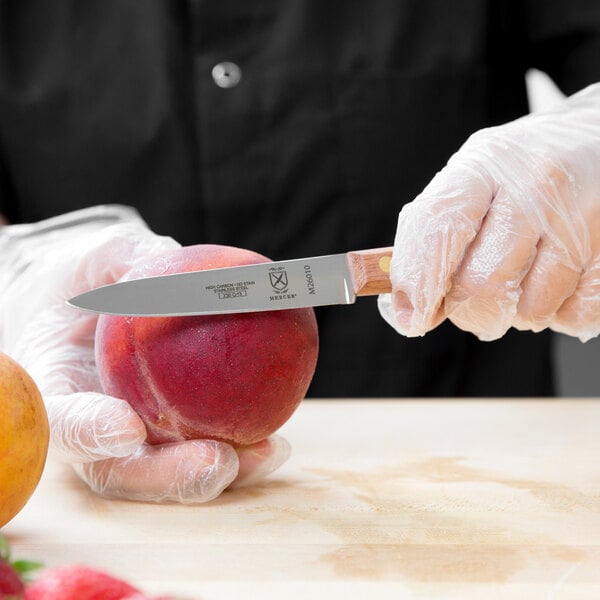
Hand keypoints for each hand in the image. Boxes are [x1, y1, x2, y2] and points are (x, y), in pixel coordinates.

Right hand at [0, 206, 289, 502]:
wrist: (96, 306)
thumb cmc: (90, 281)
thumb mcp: (100, 258)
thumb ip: (126, 259)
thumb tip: (170, 257)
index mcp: (56, 389)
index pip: (63, 420)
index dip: (89, 432)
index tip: (128, 429)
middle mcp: (93, 428)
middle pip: (121, 470)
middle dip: (169, 476)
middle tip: (218, 461)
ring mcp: (134, 439)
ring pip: (169, 472)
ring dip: (219, 473)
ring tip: (266, 453)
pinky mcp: (173, 436)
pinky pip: (204, 447)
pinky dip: (241, 452)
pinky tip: (276, 443)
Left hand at [379, 83, 599, 341]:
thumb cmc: (523, 171)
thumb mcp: (472, 179)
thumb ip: (434, 233)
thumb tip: (405, 306)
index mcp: (484, 164)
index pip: (438, 227)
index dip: (417, 283)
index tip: (409, 317)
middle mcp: (537, 184)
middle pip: (480, 284)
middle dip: (466, 311)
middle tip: (470, 303)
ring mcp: (584, 216)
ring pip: (528, 309)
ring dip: (515, 311)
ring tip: (524, 276)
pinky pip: (574, 316)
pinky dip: (558, 314)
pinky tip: (560, 279)